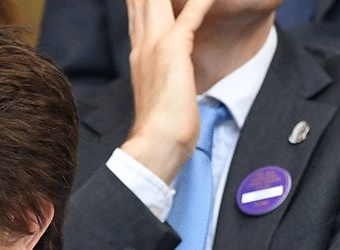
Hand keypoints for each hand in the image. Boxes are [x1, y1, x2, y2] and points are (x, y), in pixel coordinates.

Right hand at [120, 0, 214, 184]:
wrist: (154, 145)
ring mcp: (155, 47)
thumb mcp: (163, 93)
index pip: (139, 10)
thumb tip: (172, 76)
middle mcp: (143, 45)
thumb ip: (165, 75)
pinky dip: (200, 2)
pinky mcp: (174, 53)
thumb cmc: (161, 128)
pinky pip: (189, 16)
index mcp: (140, 54)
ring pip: (159, 0)